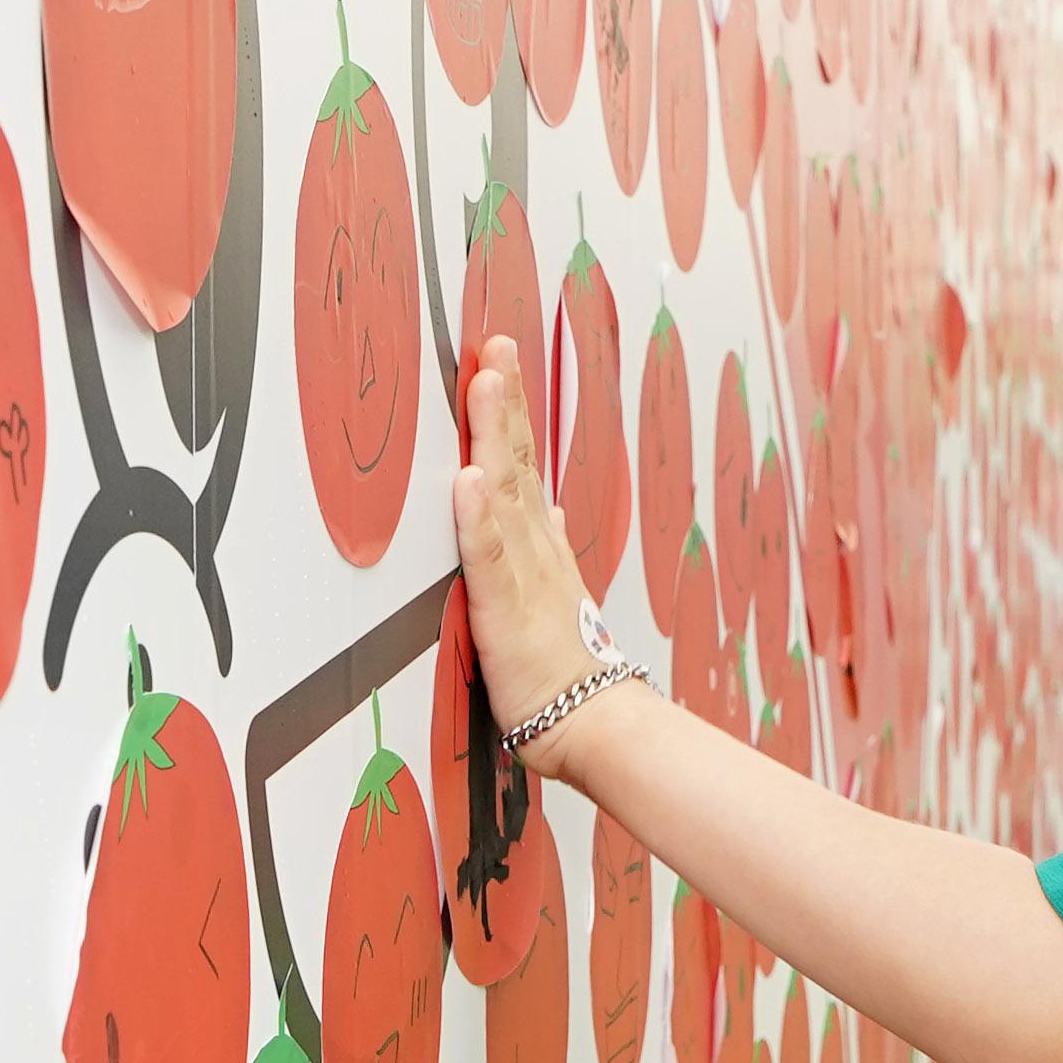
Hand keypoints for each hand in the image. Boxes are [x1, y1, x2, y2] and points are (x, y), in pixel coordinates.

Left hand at [450, 336, 607, 777]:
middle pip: (517, 458)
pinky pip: (488, 556)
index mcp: (540, 542)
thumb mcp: (556, 593)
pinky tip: (469, 480)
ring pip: (505, 492)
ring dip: (492, 435)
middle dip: (504, 397)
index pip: (522, 461)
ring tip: (484, 382)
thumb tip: (549, 506)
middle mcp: (535, 545)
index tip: (498, 357)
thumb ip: (546, 545)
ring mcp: (522, 572)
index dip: (508, 408)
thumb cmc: (566, 666)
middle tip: (495, 341)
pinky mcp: (506, 608)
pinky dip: (478, 517)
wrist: (593, 721)